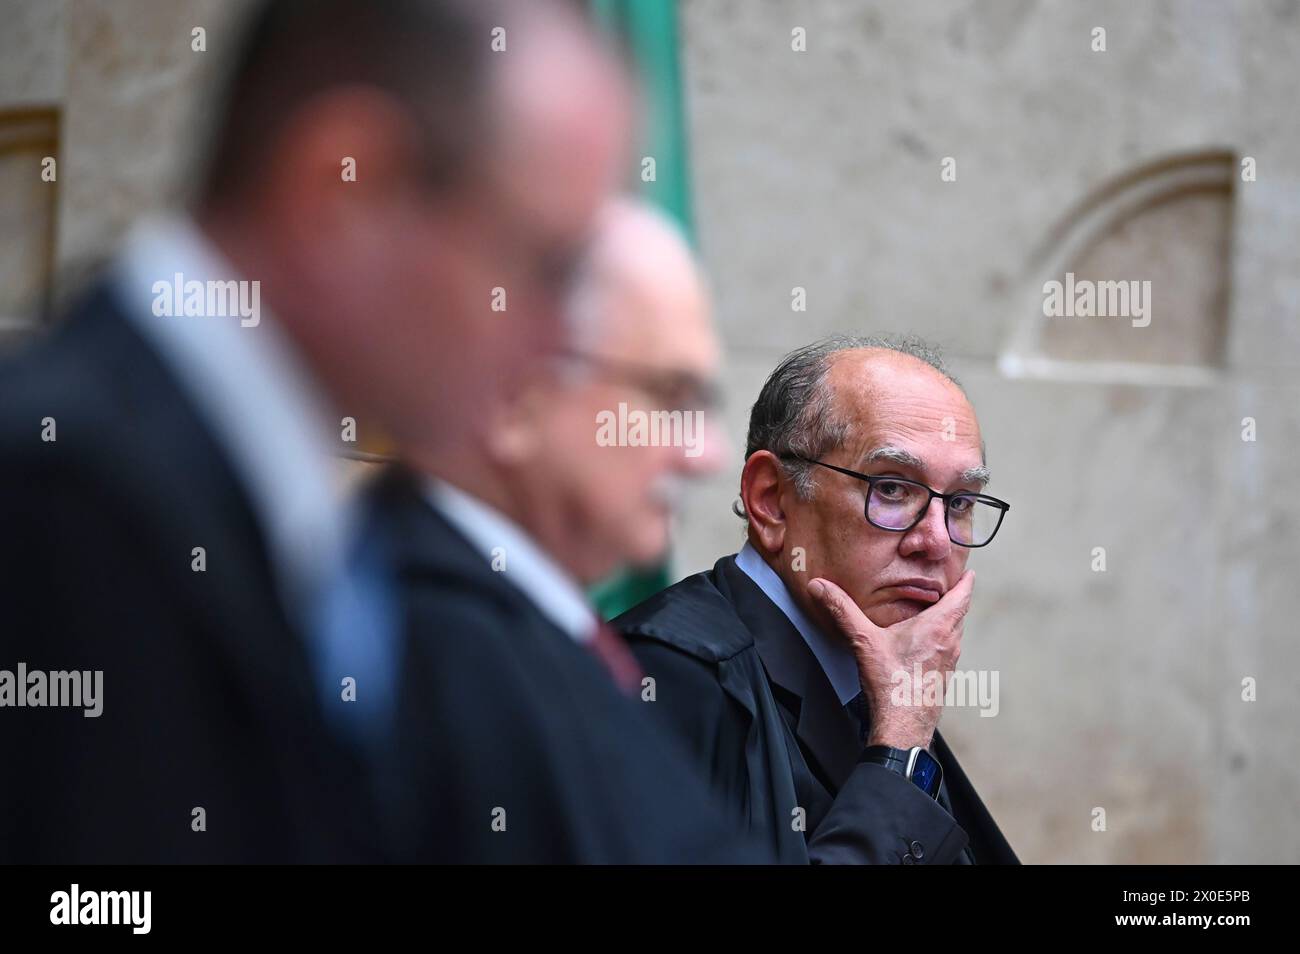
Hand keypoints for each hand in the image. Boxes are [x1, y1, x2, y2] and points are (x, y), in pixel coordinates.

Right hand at [807, 570, 974, 750]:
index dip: (965, 580)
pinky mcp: (943, 675)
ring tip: (931, 609)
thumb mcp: (863, 641)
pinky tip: (920, 641)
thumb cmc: (893, 686)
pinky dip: (939, 637)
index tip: (965, 569)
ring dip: (947, 618)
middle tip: (944, 583)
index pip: (963, 595)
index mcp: (938, 626)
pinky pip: (946, 648)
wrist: (903, 726)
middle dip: (954, 596)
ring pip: (954, 631)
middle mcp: (950, 641)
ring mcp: (949, 660)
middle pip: (960, 612)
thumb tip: (821, 587)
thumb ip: (842, 610)